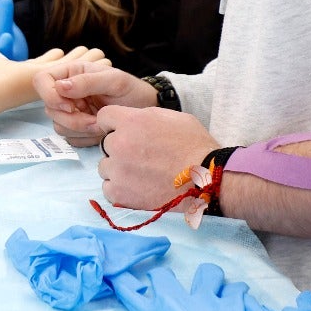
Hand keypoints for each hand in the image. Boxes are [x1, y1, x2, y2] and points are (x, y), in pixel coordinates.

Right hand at [33, 61, 151, 144]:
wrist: (145, 109)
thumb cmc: (132, 90)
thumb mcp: (114, 80)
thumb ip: (87, 82)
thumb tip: (60, 87)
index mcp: (71, 73)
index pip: (41, 80)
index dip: (50, 95)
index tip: (71, 106)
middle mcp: (66, 91)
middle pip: (49, 108)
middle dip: (72, 118)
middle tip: (96, 120)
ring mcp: (70, 111)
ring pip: (58, 126)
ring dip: (80, 129)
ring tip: (101, 124)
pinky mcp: (76, 128)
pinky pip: (70, 138)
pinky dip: (85, 138)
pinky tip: (100, 131)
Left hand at [96, 105, 218, 211]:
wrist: (206, 179)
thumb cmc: (195, 146)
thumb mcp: (172, 117)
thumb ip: (145, 117)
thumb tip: (132, 121)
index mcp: (131, 121)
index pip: (104, 117)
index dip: (114, 124)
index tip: (123, 132)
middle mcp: (120, 143)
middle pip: (106, 144)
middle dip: (120, 148)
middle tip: (141, 157)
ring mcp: (118, 170)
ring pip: (105, 167)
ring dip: (119, 170)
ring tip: (142, 175)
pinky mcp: (120, 193)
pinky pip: (108, 188)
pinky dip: (119, 189)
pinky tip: (137, 188)